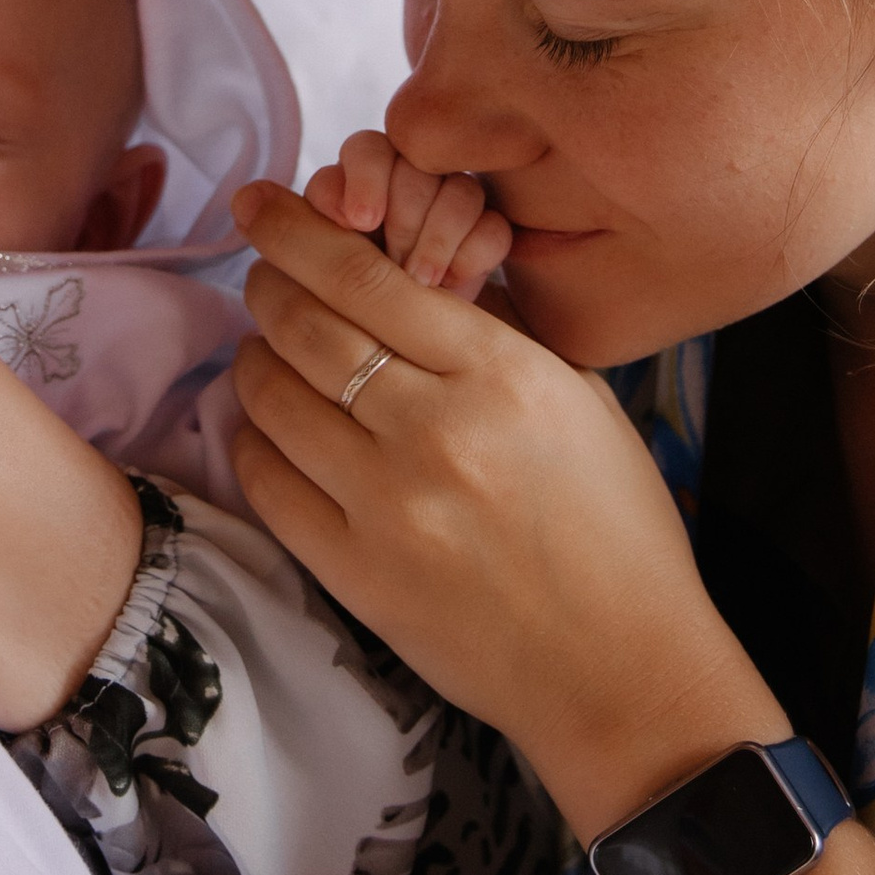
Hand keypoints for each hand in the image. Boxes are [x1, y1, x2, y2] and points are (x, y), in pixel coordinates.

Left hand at [231, 181, 749, 831]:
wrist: (622, 670)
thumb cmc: (617, 530)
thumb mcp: (580, 400)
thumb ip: (496, 332)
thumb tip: (412, 271)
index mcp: (499, 374)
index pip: (366, 277)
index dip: (297, 233)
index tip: (261, 205)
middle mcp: (434, 430)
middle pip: (305, 326)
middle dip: (268, 286)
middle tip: (262, 277)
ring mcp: (387, 506)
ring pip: (273, 398)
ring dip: (256, 360)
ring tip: (269, 353)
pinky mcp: (355, 573)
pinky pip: (267, 483)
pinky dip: (253, 440)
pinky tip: (268, 429)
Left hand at [305, 130, 509, 298]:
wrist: (402, 357)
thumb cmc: (350, 317)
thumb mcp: (323, 279)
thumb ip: (310, 238)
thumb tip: (294, 209)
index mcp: (358, 185)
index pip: (366, 150)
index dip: (364, 177)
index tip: (358, 221)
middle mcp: (406, 184)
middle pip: (418, 165)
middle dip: (404, 214)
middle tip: (394, 261)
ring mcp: (452, 206)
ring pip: (460, 189)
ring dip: (438, 236)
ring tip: (422, 282)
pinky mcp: (488, 237)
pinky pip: (493, 227)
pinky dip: (472, 255)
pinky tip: (453, 282)